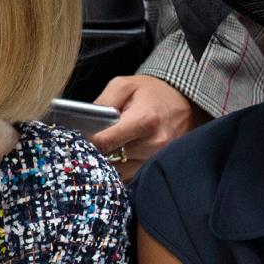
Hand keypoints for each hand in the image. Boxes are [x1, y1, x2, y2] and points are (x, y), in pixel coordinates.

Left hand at [88, 74, 207, 179]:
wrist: (185, 103)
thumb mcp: (125, 86)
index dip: (87, 141)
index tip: (77, 139)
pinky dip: (121, 169)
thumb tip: (83, 124)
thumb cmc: (153, 93)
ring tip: (108, 148)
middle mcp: (154, 144)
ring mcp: (158, 160)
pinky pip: (130, 177)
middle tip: (90, 143)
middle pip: (110, 160)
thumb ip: (102, 103)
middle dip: (97, 153)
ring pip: (119, 172)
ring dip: (109, 163)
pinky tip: (120, 156)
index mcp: (145, 120)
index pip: (105, 141)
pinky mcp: (158, 169)